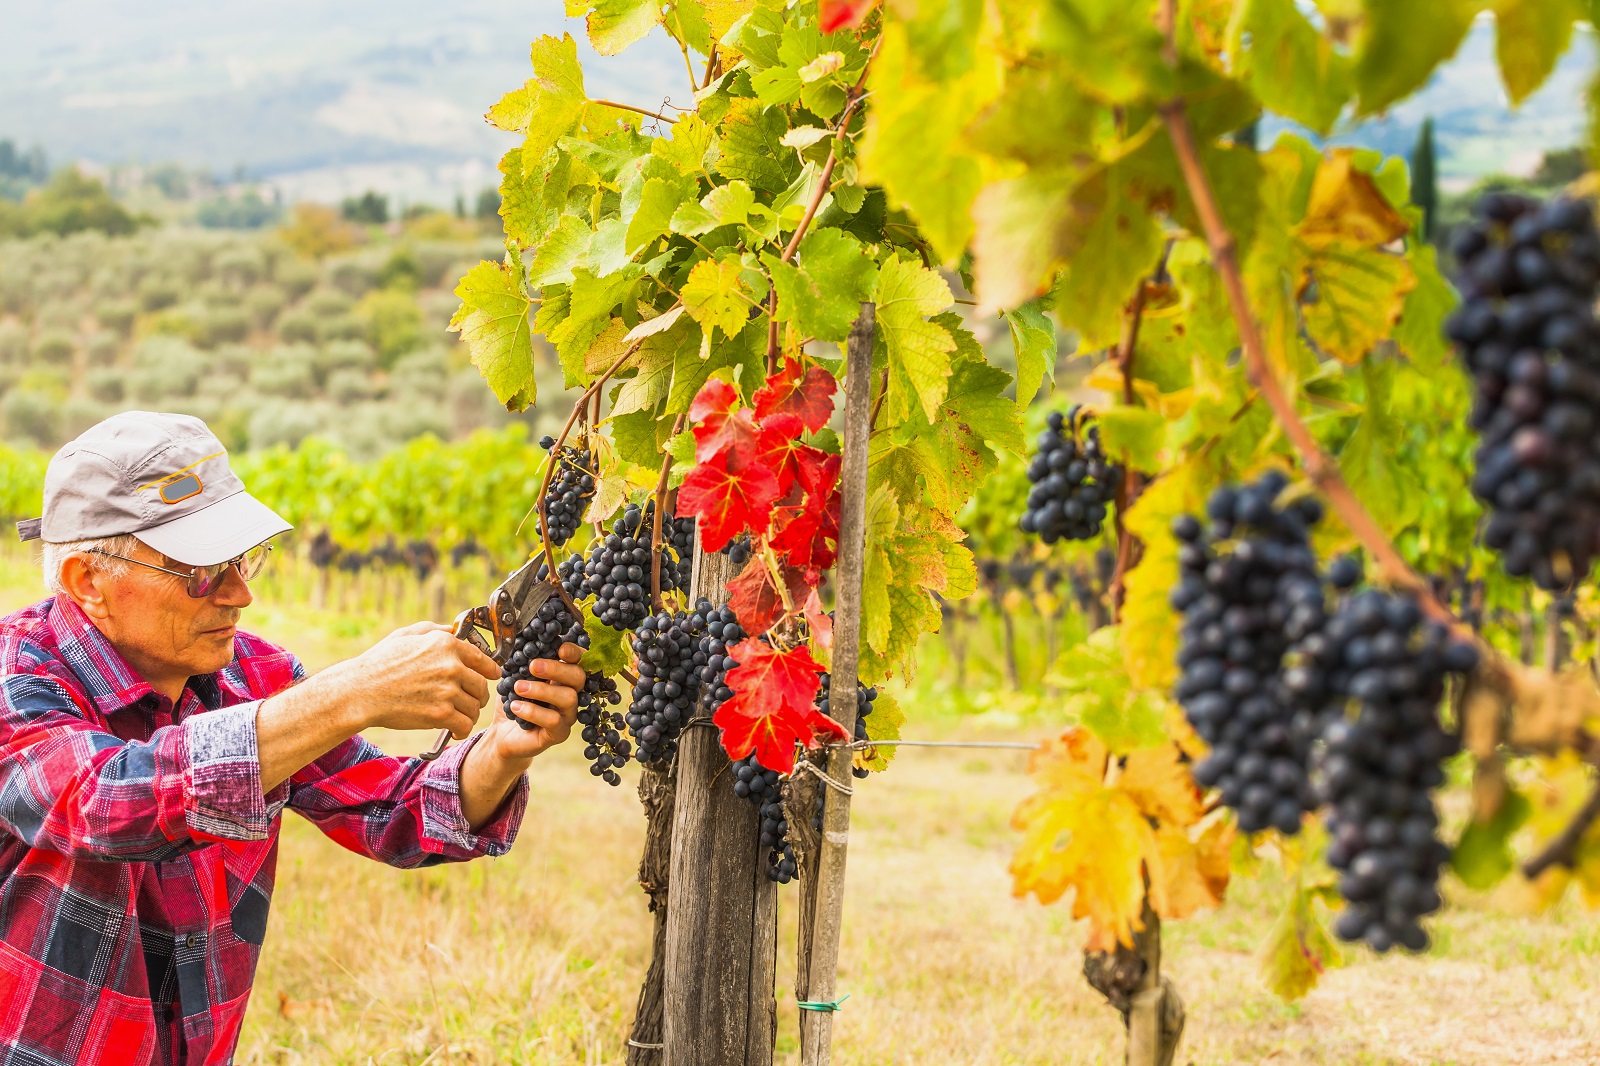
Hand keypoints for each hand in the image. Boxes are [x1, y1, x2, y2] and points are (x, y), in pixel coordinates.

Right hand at [325, 622, 499, 738]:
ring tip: (459, 717)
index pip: (482, 659)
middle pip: (482, 685)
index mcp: (446, 644)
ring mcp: (447, 690)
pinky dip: (461, 729)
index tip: (492, 676)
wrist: (360, 692)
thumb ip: (434, 630)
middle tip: (470, 702)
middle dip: (477, 696)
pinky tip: (454, 730)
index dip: (490, 670)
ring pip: (474, 707)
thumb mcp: (406, 635)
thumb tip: (453, 630)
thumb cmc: (379, 663)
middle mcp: (451, 665)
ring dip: (468, 714)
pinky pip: (465, 724)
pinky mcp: (440, 713)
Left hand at [481, 642, 586, 765]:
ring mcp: (568, 715)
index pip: (579, 661)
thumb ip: (524, 662)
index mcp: (563, 677)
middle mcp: (571, 694)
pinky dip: (533, 711)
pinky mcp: (559, 734)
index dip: (575, 653)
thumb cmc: (513, 702)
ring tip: (518, 687)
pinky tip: (515, 707)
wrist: (501, 734)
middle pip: (578, 677)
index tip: (560, 648)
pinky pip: (553, 721)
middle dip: (557, 668)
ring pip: (568, 698)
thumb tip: (523, 641)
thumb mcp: (515, 677)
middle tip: (533, 666)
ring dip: (542, 690)